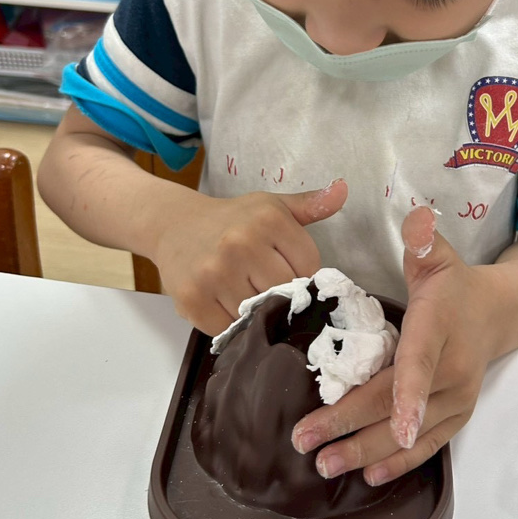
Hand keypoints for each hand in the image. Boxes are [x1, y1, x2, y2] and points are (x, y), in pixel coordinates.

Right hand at [153, 179, 347, 334]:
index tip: (286, 269)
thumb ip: (311, 204)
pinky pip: (227, 329)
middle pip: (285, 293)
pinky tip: (224, 303)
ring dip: (255, 313)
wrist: (173, 225)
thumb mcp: (271, 206)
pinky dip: (229, 324)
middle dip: (281, 296)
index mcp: (268, 220)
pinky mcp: (192, 299)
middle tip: (264, 285)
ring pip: (257, 314)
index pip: (309, 268)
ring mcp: (214, 274)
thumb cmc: (231, 219)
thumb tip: (344, 189)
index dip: (302, 275)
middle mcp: (240, 244)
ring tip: (245, 294)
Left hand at [291, 206, 499, 485]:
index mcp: (439, 330)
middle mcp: (452, 372)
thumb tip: (415, 219)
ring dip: (367, 453)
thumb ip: (424, 242)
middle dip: (351, 427)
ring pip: (411, 436)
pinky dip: (399, 464)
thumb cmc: (455, 286)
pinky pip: (430, 447)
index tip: (394, 423)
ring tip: (325, 466)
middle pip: (399, 406)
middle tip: (305, 442)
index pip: (419, 364)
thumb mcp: (440, 257)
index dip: (408, 394)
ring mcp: (456, 399)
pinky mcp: (456, 417)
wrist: (498, 315)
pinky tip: (368, 477)